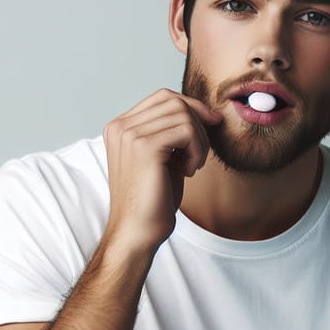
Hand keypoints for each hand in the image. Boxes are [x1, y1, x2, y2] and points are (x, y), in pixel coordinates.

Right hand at [102, 88, 221, 253]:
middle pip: (174, 101)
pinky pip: (187, 130)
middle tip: (200, 153)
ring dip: (199, 140)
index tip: (210, 126)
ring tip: (192, 166)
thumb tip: (207, 112)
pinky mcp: (144, 147)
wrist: (137, 232)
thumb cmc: (152, 200)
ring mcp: (129, 134)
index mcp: (119, 127)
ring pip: (183, 114)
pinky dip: (197, 149)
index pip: (162, 98)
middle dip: (198, 123)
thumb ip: (172, 132)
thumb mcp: (163, 158)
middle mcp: (120, 126)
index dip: (191, 107)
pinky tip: (189, 171)